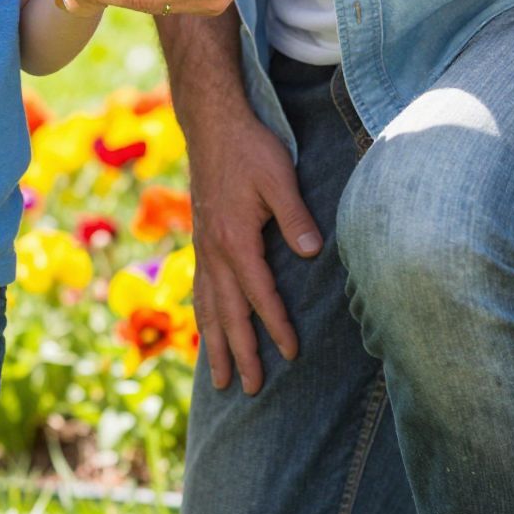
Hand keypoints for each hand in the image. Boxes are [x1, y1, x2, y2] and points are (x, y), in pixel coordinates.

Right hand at [192, 111, 322, 394]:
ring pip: (208, 306)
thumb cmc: (250, 149)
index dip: (276, 325)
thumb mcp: (279, 176)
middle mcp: (214, 250)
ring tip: (219, 379)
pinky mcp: (201, 241)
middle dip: (240, 352)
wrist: (212, 124)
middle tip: (250, 389)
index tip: (291, 353)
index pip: (259, 294)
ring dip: (215, 344)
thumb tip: (313, 252)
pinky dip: (203, 317)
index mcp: (235, 239)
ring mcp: (204, 247)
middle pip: (228, 312)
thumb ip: (294, 216)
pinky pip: (200, 289)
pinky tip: (207, 331)